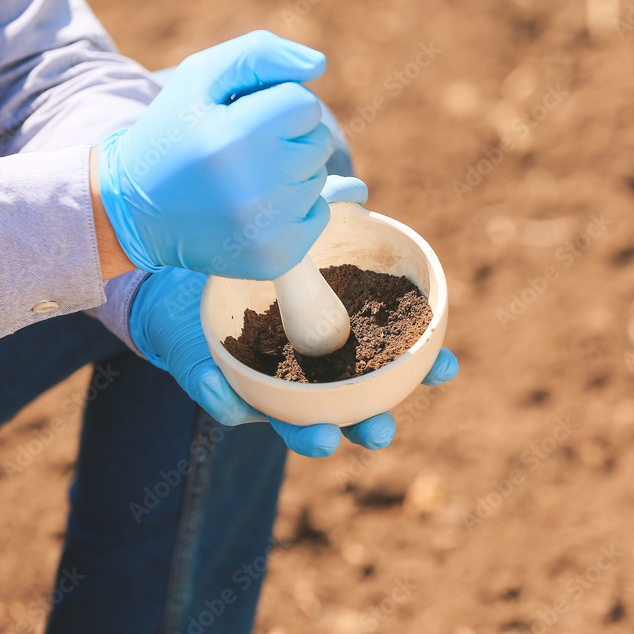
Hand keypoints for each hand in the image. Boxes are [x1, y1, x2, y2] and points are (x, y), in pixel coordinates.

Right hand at [97, 30, 334, 279]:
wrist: (136, 212)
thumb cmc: (174, 135)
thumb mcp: (199, 77)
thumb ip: (260, 55)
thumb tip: (319, 64)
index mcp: (232, 137)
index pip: (305, 105)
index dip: (279, 104)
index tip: (246, 117)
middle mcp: (252, 189)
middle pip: (318, 142)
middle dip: (288, 137)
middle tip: (245, 149)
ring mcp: (265, 230)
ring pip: (318, 178)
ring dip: (290, 173)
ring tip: (243, 179)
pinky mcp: (274, 259)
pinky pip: (319, 215)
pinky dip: (295, 208)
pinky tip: (254, 208)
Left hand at [128, 176, 459, 456]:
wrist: (186, 272)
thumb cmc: (256, 255)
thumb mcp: (292, 229)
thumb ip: (326, 209)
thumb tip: (357, 195)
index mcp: (345, 342)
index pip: (397, 362)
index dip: (428, 368)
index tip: (447, 366)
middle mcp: (315, 375)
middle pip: (356, 413)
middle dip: (372, 427)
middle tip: (380, 430)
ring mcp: (271, 389)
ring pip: (296, 428)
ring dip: (311, 437)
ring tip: (322, 438)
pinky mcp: (222, 390)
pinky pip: (225, 403)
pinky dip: (225, 397)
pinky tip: (223, 388)